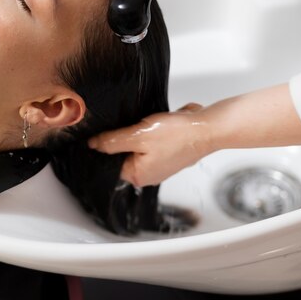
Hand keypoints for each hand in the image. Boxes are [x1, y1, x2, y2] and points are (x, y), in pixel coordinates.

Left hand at [88, 104, 210, 186]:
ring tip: (146, 124)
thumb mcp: (138, 135)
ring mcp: (159, 165)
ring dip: (137, 134)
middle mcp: (148, 175)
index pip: (109, 162)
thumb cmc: (178, 135)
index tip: (105, 132)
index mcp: (138, 176)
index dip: (105, 146)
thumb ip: (112, 141)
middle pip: (123, 155)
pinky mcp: (168, 153)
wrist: (208, 127)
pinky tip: (155, 123)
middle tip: (131, 126)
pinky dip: (150, 132)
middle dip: (123, 139)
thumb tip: (93, 145)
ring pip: (137, 147)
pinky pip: (150, 143)